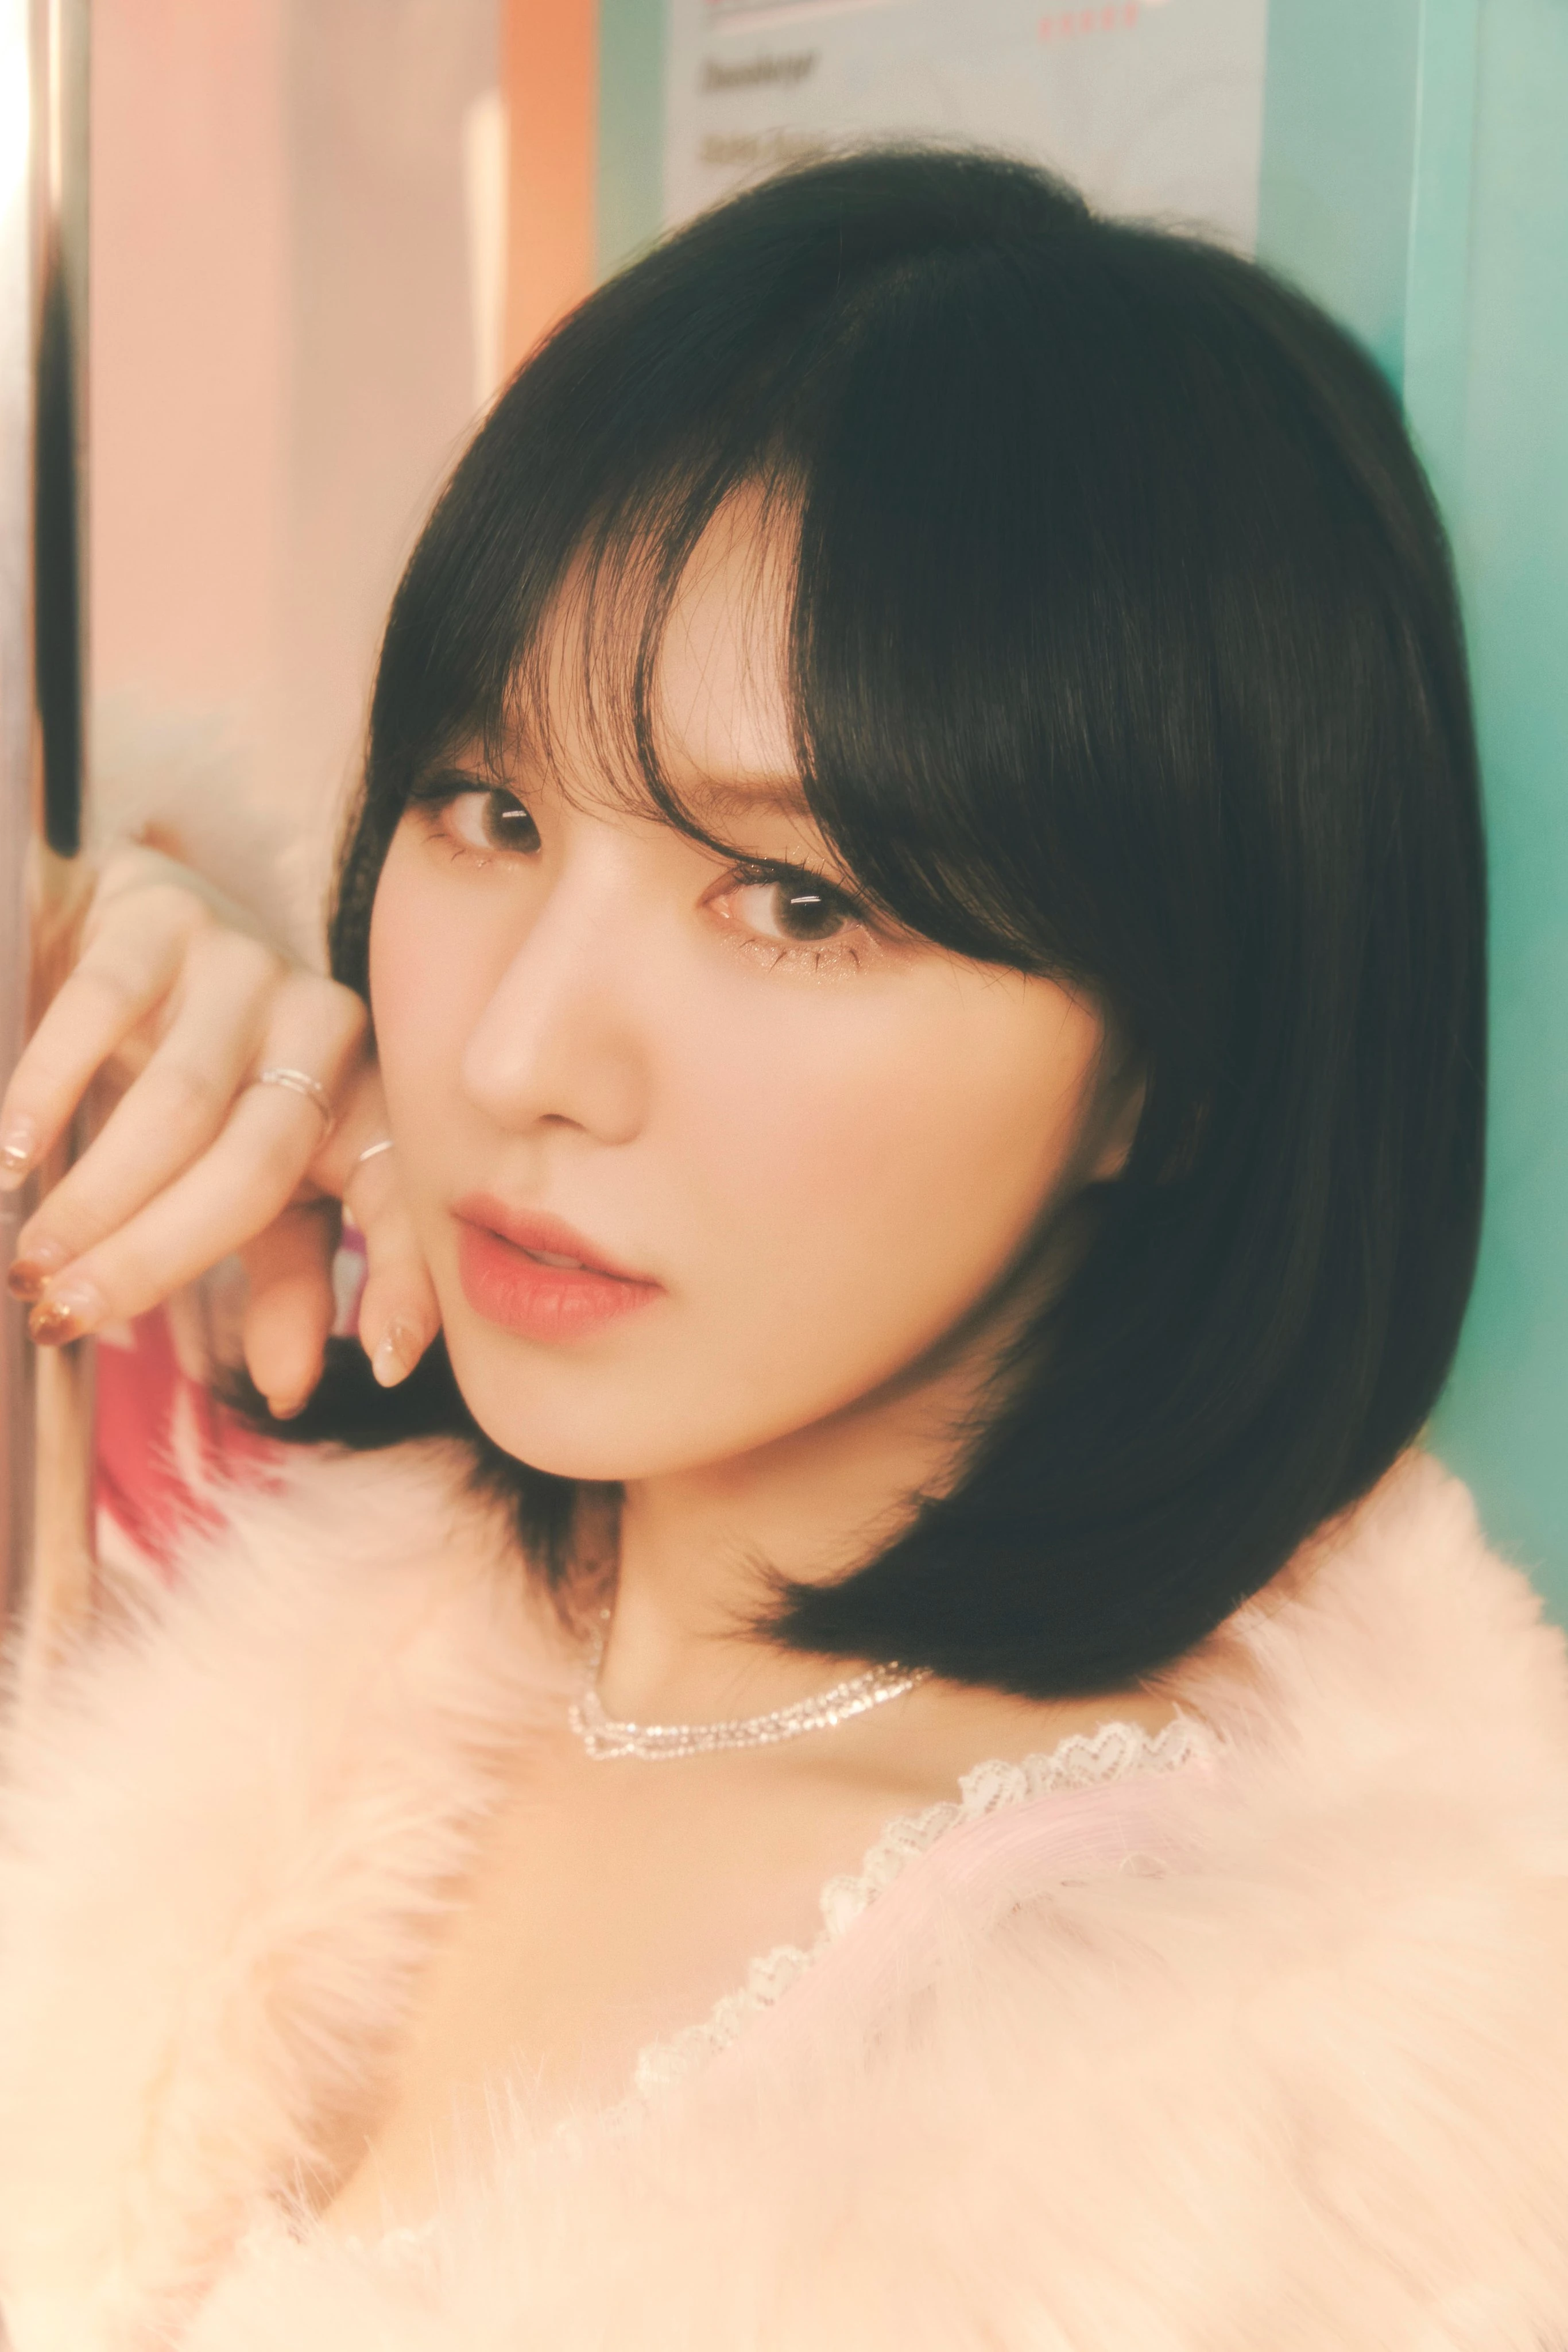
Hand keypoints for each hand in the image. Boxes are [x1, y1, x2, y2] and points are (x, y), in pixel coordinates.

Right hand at [0, 846, 439, 1416]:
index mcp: (360, 1099)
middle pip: (256, 1166)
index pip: (397, 1191)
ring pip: (178, 1105)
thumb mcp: (253, 1181)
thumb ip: (287, 1278)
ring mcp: (246, 965)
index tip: (386, 1362)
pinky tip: (9, 1156)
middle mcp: (324, 1028)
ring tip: (32, 1259)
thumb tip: (290, 1387)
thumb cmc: (201, 1076)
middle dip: (159, 1255)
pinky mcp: (163, 916)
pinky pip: (102, 1013)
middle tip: (70, 1315)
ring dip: (97, 1196)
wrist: (130, 926)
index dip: (404, 1276)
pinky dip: (46, 1094)